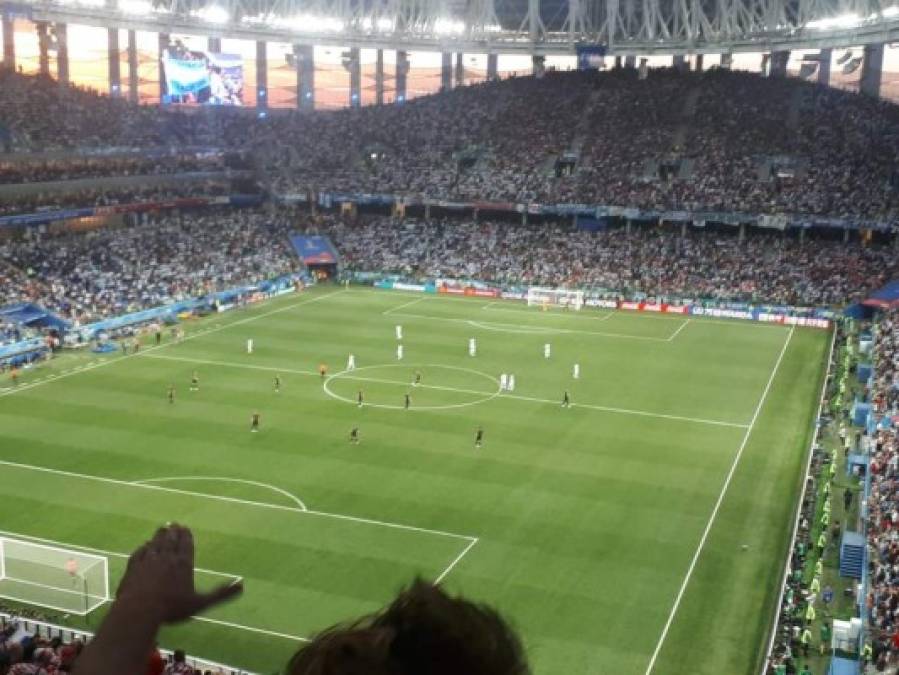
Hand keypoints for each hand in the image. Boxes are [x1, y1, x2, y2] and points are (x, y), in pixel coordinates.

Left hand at [117, 523, 242, 622]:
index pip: (185, 545)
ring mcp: (148, 561)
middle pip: (170, 541)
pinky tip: (143, 546)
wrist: (138, 610)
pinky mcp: (133, 568)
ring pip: (155, 544)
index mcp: (183, 564)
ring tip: (162, 528)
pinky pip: (139, 553)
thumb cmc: (172, 607)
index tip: (185, 527)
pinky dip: (143, 548)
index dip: (186, 536)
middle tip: (174, 524)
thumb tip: (243, 585)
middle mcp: (166, 558)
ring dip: (159, 536)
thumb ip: (221, 593)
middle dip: (173, 532)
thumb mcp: (200, 603)